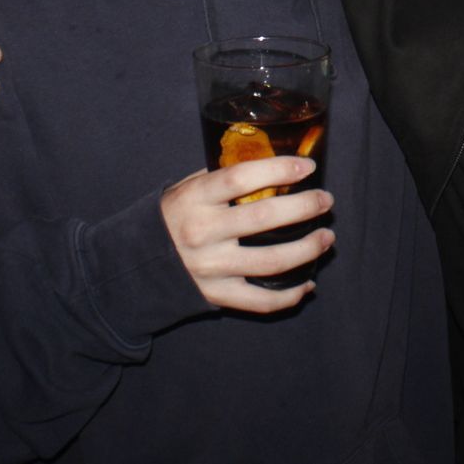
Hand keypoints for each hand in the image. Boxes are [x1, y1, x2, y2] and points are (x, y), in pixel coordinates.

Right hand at [161, 157, 333, 312]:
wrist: (136, 266)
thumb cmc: (172, 218)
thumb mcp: (186, 189)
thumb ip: (221, 177)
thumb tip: (270, 163)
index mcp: (194, 200)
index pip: (240, 179)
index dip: (278, 170)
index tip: (307, 166)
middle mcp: (203, 233)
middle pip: (265, 218)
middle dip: (305, 207)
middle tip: (326, 200)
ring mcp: (211, 268)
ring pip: (272, 261)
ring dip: (308, 248)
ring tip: (327, 237)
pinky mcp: (217, 296)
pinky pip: (261, 301)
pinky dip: (290, 295)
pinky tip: (308, 283)